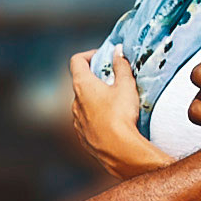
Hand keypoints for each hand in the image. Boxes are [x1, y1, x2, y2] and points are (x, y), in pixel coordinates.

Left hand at [56, 48, 157, 177]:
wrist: (118, 150)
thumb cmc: (121, 114)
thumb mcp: (126, 86)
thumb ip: (121, 66)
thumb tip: (118, 50)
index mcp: (82, 85)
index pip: (77, 61)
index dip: (89, 55)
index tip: (102, 57)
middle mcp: (74, 102)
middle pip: (81, 83)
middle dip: (96, 78)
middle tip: (113, 80)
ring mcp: (76, 120)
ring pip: (83, 103)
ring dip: (96, 98)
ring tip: (115, 102)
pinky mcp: (81, 135)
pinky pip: (87, 120)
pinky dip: (96, 116)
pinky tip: (112, 121)